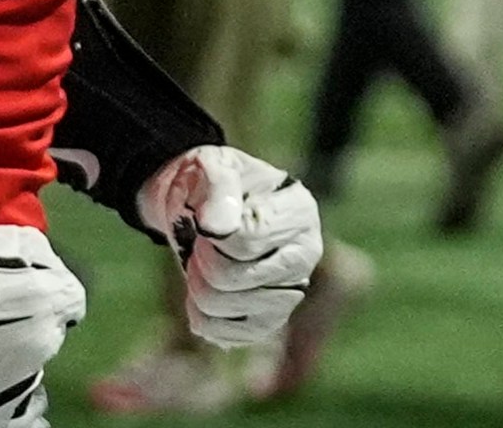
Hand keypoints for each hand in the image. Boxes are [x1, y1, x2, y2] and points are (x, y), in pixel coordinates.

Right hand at [0, 224, 82, 423]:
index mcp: (48, 304)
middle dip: (28, 323)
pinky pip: (7, 399)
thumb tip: (51, 267)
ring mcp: (16, 386)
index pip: (69, 298)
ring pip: (27, 369)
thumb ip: (37, 252)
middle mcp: (41, 349)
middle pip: (47, 334)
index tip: (24, 288)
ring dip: (11, 356)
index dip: (46, 289)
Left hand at [140, 145, 322, 346]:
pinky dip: (203, 317)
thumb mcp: (212, 166)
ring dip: (197, 285)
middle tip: (200, 242)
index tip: (206, 219)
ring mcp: (291, 291)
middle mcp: (305, 254)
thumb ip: (218, 189)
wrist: (200, 207)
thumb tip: (218, 228)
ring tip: (201, 263)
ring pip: (226, 306)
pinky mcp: (271, 320)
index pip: (247, 238)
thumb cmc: (211, 182)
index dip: (212, 234)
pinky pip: (231, 335)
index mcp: (298, 211)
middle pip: (232, 277)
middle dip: (201, 258)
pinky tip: (202, 296)